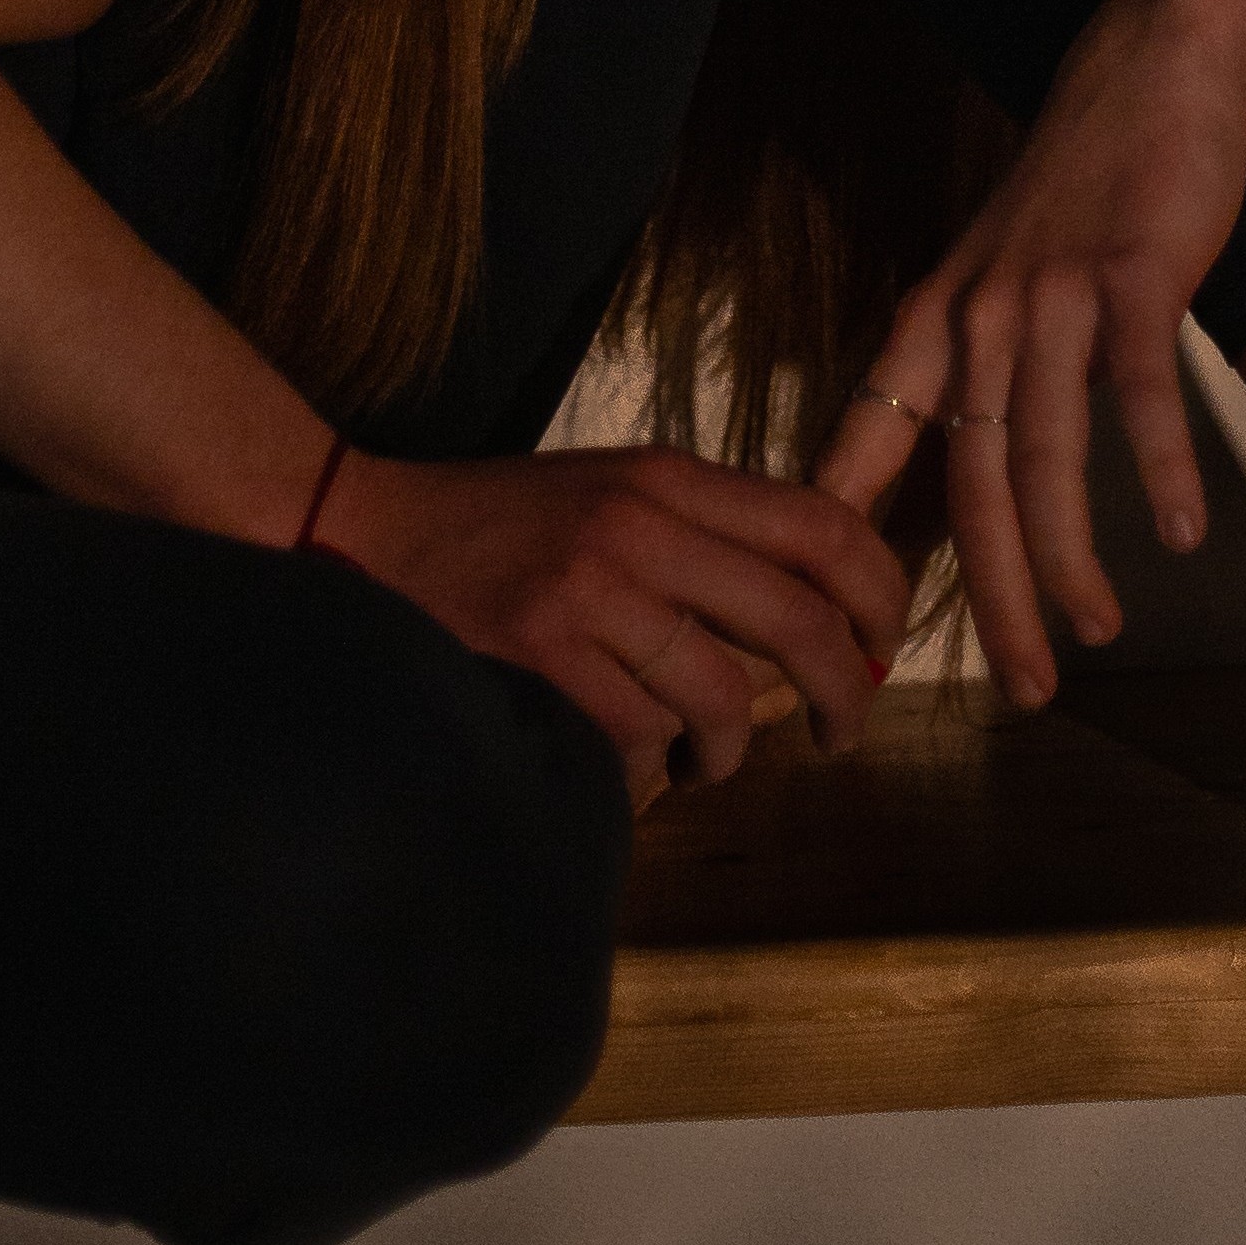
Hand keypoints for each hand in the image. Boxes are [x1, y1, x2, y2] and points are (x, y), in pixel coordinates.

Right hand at [321, 443, 908, 809]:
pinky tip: (630, 760)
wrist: (362, 529)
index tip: (883, 649)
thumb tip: (822, 613)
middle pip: (799, 621)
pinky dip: (651, 768)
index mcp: (667, 476)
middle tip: (842, 734)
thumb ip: (705, 536)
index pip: (823, 526)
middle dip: (843, 695)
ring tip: (706, 757)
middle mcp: (640, 524)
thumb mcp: (611, 495)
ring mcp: (590, 590)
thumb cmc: (498, 526)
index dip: (881, 595)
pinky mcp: (542, 654)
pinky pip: (642, 739)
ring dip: (731, 751)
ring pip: (723, 698)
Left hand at [813, 0, 1245, 706]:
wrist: (1152, 64)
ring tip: (1095, 630)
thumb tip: (962, 475)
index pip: (871, 440)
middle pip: (969, 480)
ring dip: (1069, 555)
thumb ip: (976, 367)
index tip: (843, 622)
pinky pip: (1140, 390)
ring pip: (1044, 453)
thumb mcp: (997, 272)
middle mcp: (979, 312)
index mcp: (936, 319)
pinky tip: (1178, 532)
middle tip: (1018, 685)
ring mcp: (1054, 292)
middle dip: (991, 593)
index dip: (849, 538)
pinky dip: (1159, 468)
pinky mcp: (1135, 273)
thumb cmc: (1081, 188)